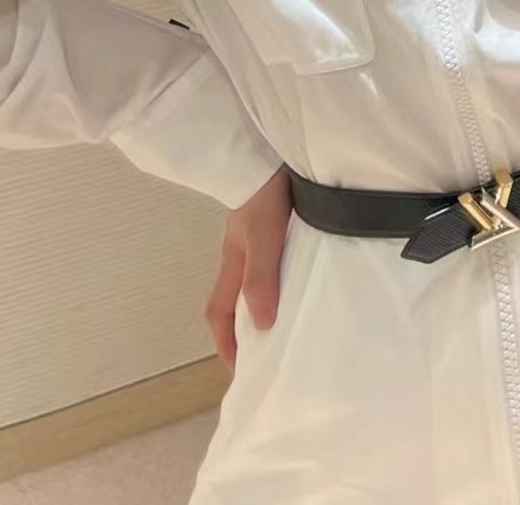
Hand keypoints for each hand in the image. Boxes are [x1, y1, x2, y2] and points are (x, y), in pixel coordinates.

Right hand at [205, 165, 292, 371]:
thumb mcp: (263, 236)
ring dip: (264, 304)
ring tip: (288, 323)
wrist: (263, 149)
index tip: (242, 370)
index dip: (227, 344)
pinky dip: (279, 279)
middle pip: (235, 301)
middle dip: (246, 330)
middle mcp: (240, 253)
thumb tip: (262, 326)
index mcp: (233, 261)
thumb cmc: (262, 191)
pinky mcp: (270, 222)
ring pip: (253, 281)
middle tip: (270, 353)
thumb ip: (261, 276)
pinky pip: (271, 262)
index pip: (220, 312)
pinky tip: (299, 280)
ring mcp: (253, 237)